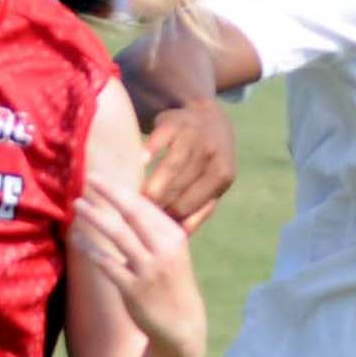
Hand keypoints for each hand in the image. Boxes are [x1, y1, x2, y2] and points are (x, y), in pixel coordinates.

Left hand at [71, 174, 203, 356]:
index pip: (146, 206)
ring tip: (77, 204)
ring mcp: (148, 270)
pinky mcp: (133, 289)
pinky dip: (89, 248)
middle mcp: (164, 250)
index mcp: (175, 237)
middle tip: (90, 177)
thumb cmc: (172, 284)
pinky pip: (106, 263)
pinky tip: (75, 238)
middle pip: (133, 213)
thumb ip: (155, 231)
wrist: (182, 326)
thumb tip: (128, 204)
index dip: (123, 189)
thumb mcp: (172, 253)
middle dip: (110, 193)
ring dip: (94, 216)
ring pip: (117, 235)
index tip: (104, 178)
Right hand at [137, 100, 235, 230]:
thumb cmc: (204, 160)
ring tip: (134, 202)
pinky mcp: (173, 122)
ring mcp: (193, 137)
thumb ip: (199, 208)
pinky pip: (161, 138)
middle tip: (138, 221)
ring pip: (172, 165)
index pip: (193, 205)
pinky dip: (151, 149)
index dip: (171, 220)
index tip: (152, 233)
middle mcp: (211, 155)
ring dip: (154, 184)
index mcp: (222, 176)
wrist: (205, 114)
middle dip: (160, 205)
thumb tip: (177, 242)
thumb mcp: (212, 183)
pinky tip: (140, 161)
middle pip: (181, 187)